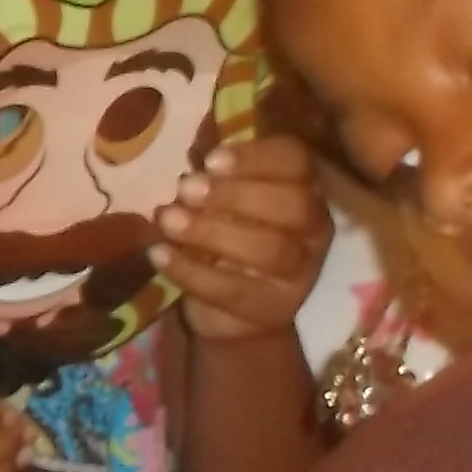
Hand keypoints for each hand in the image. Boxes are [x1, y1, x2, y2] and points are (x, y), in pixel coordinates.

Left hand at [159, 135, 334, 346]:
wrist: (231, 314)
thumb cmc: (227, 240)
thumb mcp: (222, 203)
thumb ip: (215, 179)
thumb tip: (191, 162)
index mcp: (304, 189)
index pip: (295, 161)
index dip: (256, 157)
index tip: (210, 160)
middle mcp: (313, 231)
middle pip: (294, 205)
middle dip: (236, 194)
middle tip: (186, 189)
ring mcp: (299, 275)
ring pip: (271, 250)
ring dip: (213, 232)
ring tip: (168, 221)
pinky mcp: (273, 310)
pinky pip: (234, 291)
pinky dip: (191, 272)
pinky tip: (159, 254)